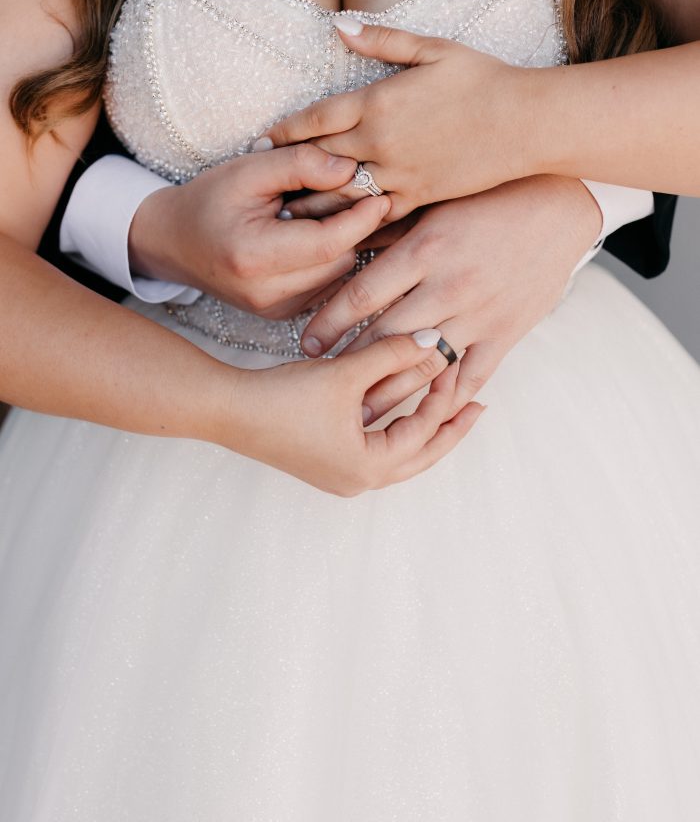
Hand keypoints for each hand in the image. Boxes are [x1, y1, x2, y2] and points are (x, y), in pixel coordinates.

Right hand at [128, 144, 389, 318]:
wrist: (173, 243)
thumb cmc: (210, 200)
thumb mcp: (248, 170)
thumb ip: (300, 163)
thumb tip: (351, 168)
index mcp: (254, 258)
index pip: (328, 243)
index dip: (361, 218)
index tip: (381, 194)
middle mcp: (267, 294)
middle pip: (340, 261)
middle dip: (353, 230)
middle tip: (353, 199)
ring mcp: (276, 311)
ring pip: (339, 275)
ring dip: (343, 245)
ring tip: (327, 217)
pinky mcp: (284, 316)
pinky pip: (327, 285)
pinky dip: (329, 261)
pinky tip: (315, 239)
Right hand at [224, 331, 485, 495]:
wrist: (227, 410)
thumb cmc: (282, 397)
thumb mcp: (345, 373)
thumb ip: (393, 354)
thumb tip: (437, 341)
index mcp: (370, 467)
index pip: (425, 431)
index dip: (444, 395)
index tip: (454, 363)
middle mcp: (360, 480)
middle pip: (422, 455)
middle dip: (449, 428)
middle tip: (478, 405)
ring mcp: (342, 475)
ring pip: (401, 454)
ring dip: (423, 427)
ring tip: (446, 403)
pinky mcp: (328, 462)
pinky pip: (379, 448)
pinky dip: (396, 426)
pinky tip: (402, 406)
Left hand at [261, 19, 528, 221]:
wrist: (527, 122)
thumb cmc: (483, 78)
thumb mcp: (431, 48)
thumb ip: (381, 38)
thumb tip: (337, 24)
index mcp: (378, 102)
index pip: (315, 119)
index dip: (284, 130)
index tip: (262, 139)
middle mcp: (380, 142)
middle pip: (318, 159)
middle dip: (287, 171)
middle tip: (258, 185)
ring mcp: (399, 174)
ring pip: (339, 193)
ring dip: (310, 203)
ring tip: (284, 216)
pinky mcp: (419, 197)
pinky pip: (375, 215)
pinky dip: (351, 224)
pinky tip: (332, 234)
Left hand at [298, 176, 602, 422]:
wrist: (560, 206)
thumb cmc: (489, 198)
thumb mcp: (432, 204)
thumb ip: (387, 230)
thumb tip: (336, 243)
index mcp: (425, 249)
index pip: (362, 295)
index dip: (329, 323)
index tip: (308, 343)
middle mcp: (450, 285)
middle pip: (385, 337)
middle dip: (350, 365)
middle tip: (324, 385)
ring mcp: (480, 313)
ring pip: (424, 365)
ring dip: (389, 392)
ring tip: (361, 412)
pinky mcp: (506, 333)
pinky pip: (471, 377)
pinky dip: (446, 399)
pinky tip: (421, 412)